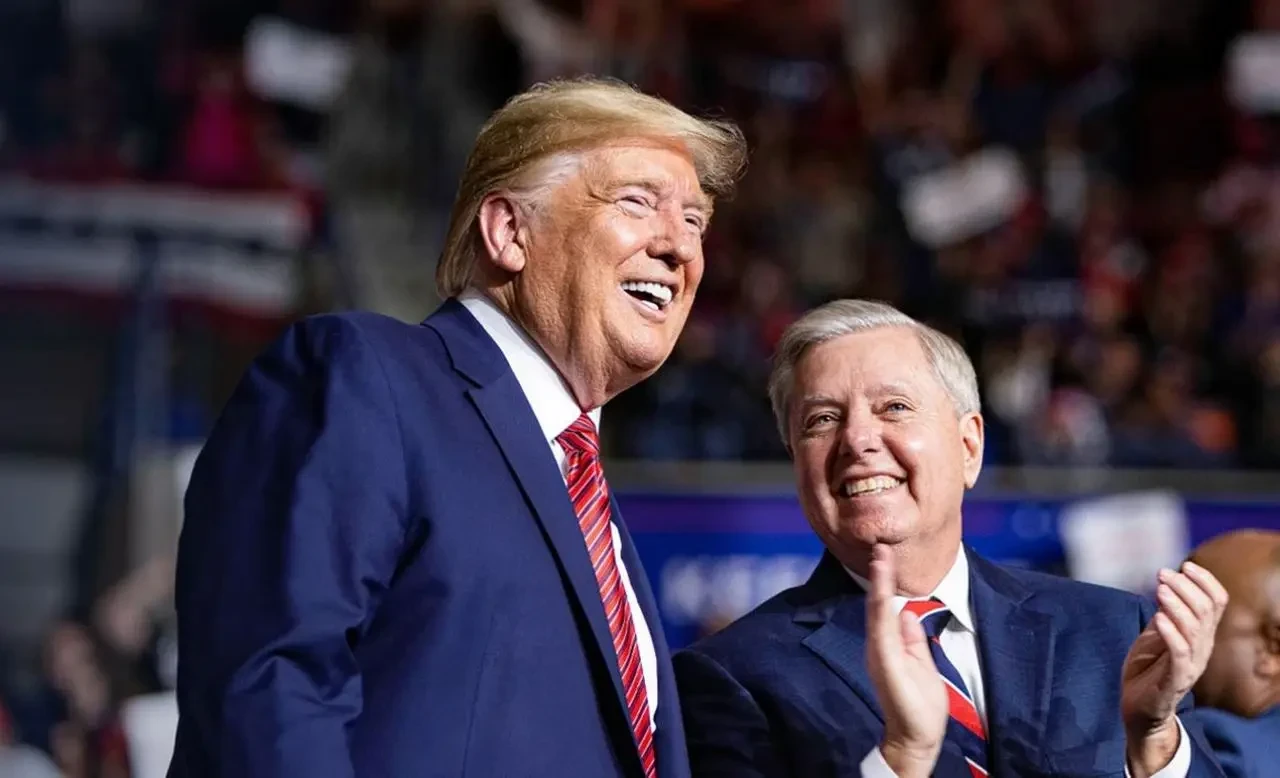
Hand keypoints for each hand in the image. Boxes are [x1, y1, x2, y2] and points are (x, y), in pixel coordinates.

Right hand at [865, 545, 946, 777]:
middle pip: (877, 602)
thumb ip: (912, 637)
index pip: (886, 605)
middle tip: (880, 547)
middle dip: (879, 574)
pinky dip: (880, 606)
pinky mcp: (885, 661)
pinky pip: (881, 629)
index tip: (887, 555)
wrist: (917, 736)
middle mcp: (880, 644)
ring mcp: (880, 652)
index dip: (886, 581)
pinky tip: (882, 588)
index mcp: (889, 644)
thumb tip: (907, 611)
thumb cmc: (919, 704)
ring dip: (879, 583)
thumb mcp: (921, 661)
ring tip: (880, 558)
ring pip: (877, 610)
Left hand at [1120, 561, 1228, 775]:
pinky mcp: (1175, 680)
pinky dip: (1170, 632)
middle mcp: (1202, 648)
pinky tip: (1158, 617)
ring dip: (1176, 604)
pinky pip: (1180, 653)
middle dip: (1185, 587)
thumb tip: (1167, 583)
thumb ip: (1165, 613)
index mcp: (1200, 635)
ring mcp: (1191, 665)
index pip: (1217, 603)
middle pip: (1206, 611)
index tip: (1186, 565)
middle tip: (1162, 574)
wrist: (1139, 710)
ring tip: (1158, 589)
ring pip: (1194, 629)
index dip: (1206, 581)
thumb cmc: (1148, 670)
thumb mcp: (1156, 634)